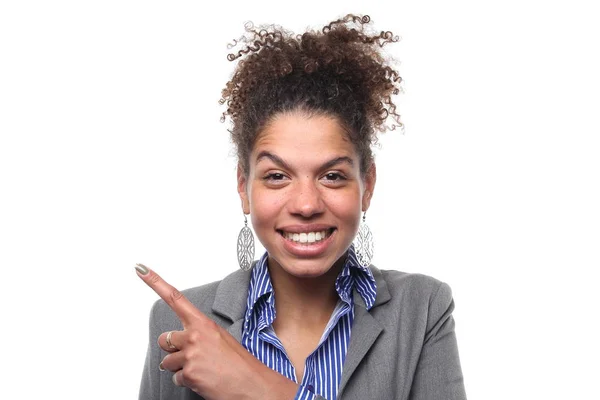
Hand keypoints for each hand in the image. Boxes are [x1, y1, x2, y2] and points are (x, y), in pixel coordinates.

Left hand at [135, 264, 297, 399]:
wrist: (251, 384)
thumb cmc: (238, 362)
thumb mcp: (220, 339)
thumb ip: (199, 334)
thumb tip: (177, 342)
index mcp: (203, 323)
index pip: (176, 299)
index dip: (156, 282)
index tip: (141, 268)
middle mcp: (194, 336)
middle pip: (164, 339)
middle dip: (173, 349)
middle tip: (192, 357)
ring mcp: (190, 355)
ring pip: (167, 362)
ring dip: (181, 368)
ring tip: (203, 370)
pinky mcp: (188, 374)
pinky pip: (175, 378)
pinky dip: (187, 381)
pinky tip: (204, 380)